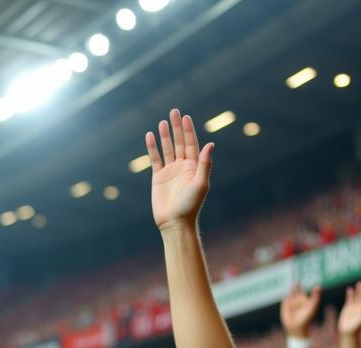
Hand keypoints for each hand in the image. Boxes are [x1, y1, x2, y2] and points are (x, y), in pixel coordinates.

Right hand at [147, 108, 213, 229]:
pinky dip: (152, 148)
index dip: (188, 130)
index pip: (191, 144)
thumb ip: (205, 164)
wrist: (174, 223)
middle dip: (177, 128)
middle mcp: (183, 167)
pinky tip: (150, 136)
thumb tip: (210, 144)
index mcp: (194, 167)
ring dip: (165, 135)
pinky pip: (155, 159)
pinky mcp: (158, 178)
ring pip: (167, 149)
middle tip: (174, 111)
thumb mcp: (201, 184)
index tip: (185, 117)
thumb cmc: (190, 206)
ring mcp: (170, 172)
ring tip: (162, 122)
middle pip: (179, 143)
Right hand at [280, 283, 321, 335]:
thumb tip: (318, 286)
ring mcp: (290, 303)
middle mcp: (297, 300)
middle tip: (296, 282)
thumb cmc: (307, 317)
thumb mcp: (313, 306)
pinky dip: (286, 298)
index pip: (301, 290)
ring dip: (291, 291)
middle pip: (295, 290)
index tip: (301, 281)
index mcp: (303, 299)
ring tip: (293, 285)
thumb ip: (315, 296)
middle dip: (295, 286)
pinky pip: (285, 299)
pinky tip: (288, 298)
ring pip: (290, 294)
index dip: (301, 286)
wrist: (297, 327)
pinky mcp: (285, 306)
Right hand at [338, 281, 360, 336]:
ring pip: (357, 297)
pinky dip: (350, 295)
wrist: (348, 333)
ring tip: (359, 283)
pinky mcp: (348, 309)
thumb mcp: (360, 323)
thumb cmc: (356, 330)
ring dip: (358, 291)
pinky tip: (350, 289)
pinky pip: (350, 300)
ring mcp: (354, 308)